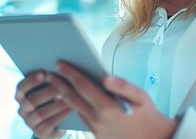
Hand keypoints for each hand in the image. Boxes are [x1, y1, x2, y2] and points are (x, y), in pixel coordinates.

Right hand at [15, 71, 72, 138]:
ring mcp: (30, 122)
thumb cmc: (53, 97)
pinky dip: (60, 115)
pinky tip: (70, 108)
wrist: (58, 120)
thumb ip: (49, 79)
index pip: (21, 87)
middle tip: (61, 86)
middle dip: (47, 92)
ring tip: (68, 98)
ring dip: (55, 105)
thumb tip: (60, 67)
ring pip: (39, 113)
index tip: (44, 72)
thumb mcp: (48, 87)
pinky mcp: (39, 133)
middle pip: (31, 101)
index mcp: (21, 96)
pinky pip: (48, 124)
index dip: (31, 80)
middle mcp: (22, 110)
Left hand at [50, 62, 178, 138]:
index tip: (59, 63)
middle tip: (47, 72)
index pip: (83, 87)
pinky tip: (67, 95)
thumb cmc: (147, 114)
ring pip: (74, 108)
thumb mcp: (142, 97)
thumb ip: (123, 86)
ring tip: (53, 81)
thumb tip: (106, 77)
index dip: (69, 73)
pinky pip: (79, 116)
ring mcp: (95, 129)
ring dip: (62, 94)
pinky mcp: (94, 134)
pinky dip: (72, 104)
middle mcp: (98, 120)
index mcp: (108, 109)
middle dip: (58, 84)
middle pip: (72, 98)